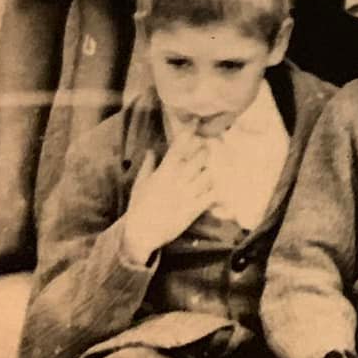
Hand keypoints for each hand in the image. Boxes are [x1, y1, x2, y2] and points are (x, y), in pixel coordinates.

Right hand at [119, 139, 217, 264]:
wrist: (141, 235)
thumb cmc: (138, 208)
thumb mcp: (139, 185)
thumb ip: (147, 166)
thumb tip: (152, 150)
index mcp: (163, 174)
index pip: (178, 149)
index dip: (188, 134)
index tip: (197, 122)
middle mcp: (177, 182)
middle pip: (200, 158)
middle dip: (207, 151)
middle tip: (212, 147)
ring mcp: (187, 195)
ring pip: (209, 175)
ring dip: (213, 170)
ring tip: (217, 168)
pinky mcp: (194, 209)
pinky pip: (212, 195)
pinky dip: (217, 190)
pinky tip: (219, 188)